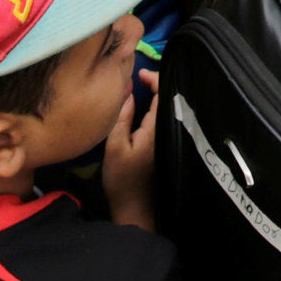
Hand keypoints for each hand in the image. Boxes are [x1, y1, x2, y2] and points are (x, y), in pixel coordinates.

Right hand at [103, 71, 159, 231]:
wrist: (135, 208)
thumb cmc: (122, 179)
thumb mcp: (114, 145)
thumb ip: (122, 117)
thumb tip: (128, 92)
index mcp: (156, 128)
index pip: (163, 93)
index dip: (154, 78)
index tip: (138, 73)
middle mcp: (166, 130)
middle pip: (166, 99)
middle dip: (155, 83)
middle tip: (136, 77)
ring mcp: (165, 138)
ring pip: (164, 108)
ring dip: (155, 95)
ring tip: (138, 87)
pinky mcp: (162, 146)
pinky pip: (161, 118)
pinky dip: (153, 107)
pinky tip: (142, 106)